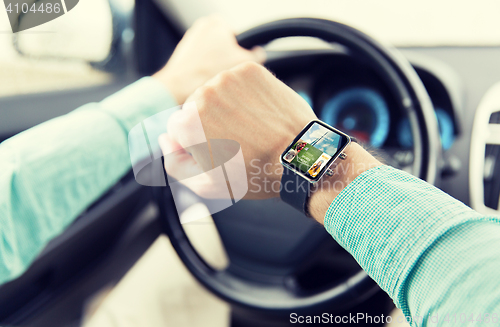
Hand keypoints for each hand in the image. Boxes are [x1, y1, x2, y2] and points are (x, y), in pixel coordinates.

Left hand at [153, 15, 265, 103]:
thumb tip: (259, 53)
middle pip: (224, 47)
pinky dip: (203, 72)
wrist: (178, 87)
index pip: (238, 38)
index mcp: (217, 23)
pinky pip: (199, 63)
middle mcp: (201, 27)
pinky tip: (204, 82)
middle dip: (227, 60)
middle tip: (228, 75)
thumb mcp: (243, 63)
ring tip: (214, 80)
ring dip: (215, 67)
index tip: (238, 66)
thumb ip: (256, 55)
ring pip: (212, 57)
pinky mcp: (181, 55)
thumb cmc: (209, 72)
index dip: (241, 54)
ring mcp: (189, 41)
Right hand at [159, 62, 315, 199]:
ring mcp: (228, 78)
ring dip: (226, 106)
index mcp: (186, 123)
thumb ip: (174, 162)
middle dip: (209, 122)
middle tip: (235, 141)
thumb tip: (165, 138)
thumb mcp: (205, 185)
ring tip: (249, 127)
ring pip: (216, 91)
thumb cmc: (253, 174)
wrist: (298, 157)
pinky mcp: (250, 70)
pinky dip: (245, 94)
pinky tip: (258, 113)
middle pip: (195, 106)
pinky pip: (237, 81)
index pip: (177, 126)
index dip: (195, 142)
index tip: (216, 150)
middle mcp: (202, 94)